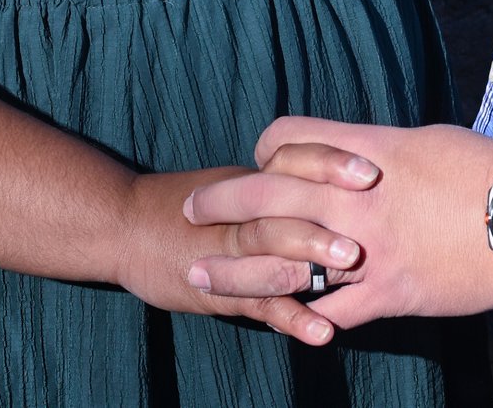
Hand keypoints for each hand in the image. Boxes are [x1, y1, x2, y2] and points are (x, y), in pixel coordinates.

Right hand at [109, 144, 379, 344]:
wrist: (122, 225)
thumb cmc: (184, 203)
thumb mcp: (231, 182)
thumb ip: (278, 182)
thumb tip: (337, 180)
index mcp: (249, 182)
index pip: (292, 161)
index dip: (329, 163)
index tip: (370, 170)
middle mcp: (241, 213)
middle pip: (285, 206)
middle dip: (326, 214)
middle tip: (367, 220)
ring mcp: (229, 253)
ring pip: (271, 253)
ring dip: (311, 259)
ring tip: (351, 265)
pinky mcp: (219, 291)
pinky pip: (259, 304)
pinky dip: (292, 319)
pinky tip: (322, 332)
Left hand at [183, 119, 492, 328]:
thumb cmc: (487, 169)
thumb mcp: (425, 139)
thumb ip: (379, 148)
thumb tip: (356, 153)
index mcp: (363, 150)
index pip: (286, 139)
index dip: (266, 151)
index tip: (260, 165)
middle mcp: (353, 198)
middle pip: (262, 194)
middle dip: (219, 203)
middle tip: (191, 212)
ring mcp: (366, 249)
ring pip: (279, 261)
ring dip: (235, 271)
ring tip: (202, 276)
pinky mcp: (387, 293)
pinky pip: (328, 311)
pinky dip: (305, 318)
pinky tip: (287, 323)